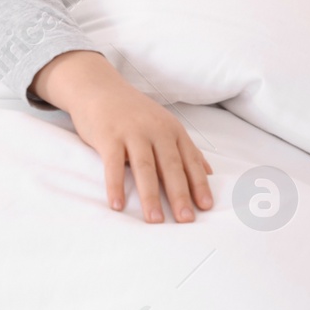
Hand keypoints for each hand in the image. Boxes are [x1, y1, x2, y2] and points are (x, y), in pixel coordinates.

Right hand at [31, 50, 213, 222]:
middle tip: (186, 219)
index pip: (190, 160)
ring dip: (150, 196)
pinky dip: (115, 186)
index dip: (199, 184)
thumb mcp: (165, 125)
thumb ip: (185, 148)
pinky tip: (118, 205)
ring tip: (155, 220)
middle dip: (180, 195)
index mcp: (173, 130)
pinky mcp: (108, 136)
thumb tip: (209, 172)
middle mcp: (156, 130)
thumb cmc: (134, 113)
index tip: (206, 206)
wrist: (99, 88)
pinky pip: (113, 164)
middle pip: (171, 166)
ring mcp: (132, 132)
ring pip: (145, 167)